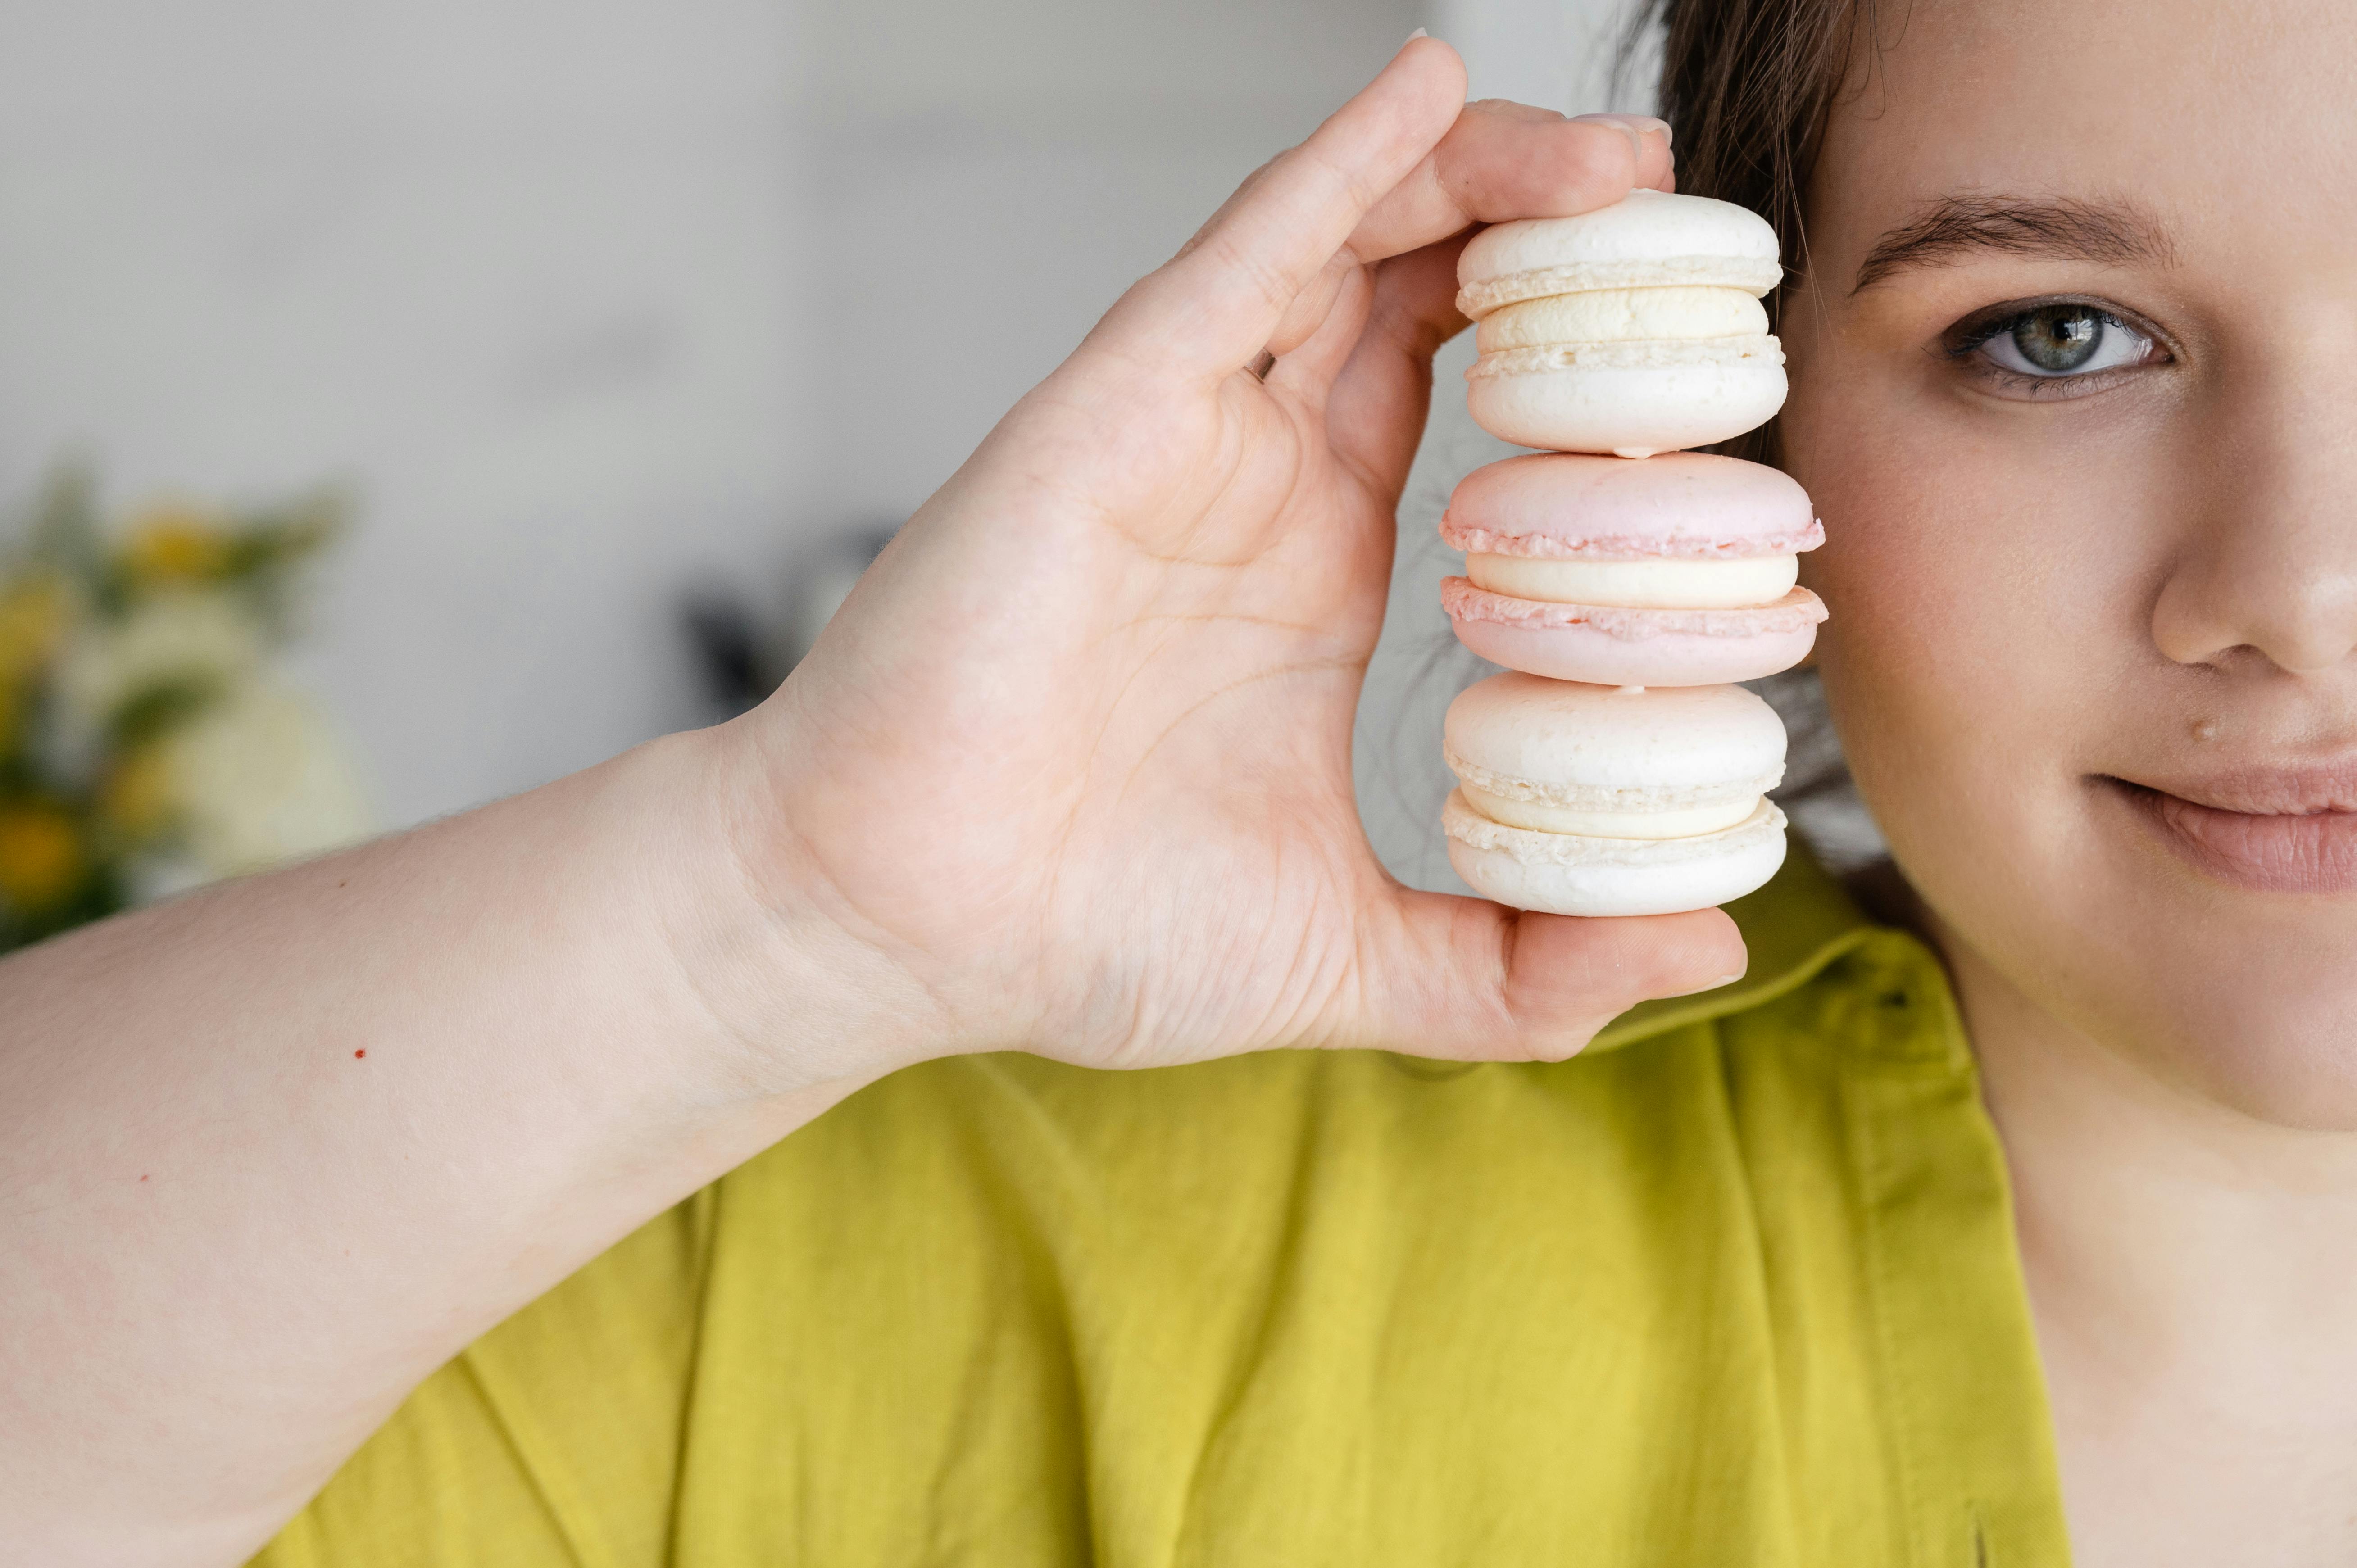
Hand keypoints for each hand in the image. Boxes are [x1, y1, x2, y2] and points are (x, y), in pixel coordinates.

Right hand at [727, 37, 1744, 1082]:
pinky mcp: (1110, 413)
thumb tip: (1701, 940)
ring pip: (1347, 239)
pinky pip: (1240, 254)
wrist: (899, 928)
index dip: (1585, 366)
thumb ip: (1524, 969)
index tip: (1700, 368)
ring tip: (1612, 157)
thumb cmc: (1080, 933)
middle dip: (1551, 232)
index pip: (1469, 405)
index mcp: (1313, 567)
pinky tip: (1422, 86)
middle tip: (1675, 215)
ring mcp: (1182, 432)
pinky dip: (1334, 165)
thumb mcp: (1358, 958)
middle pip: (1424, 289)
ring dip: (1480, 174)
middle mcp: (1254, 476)